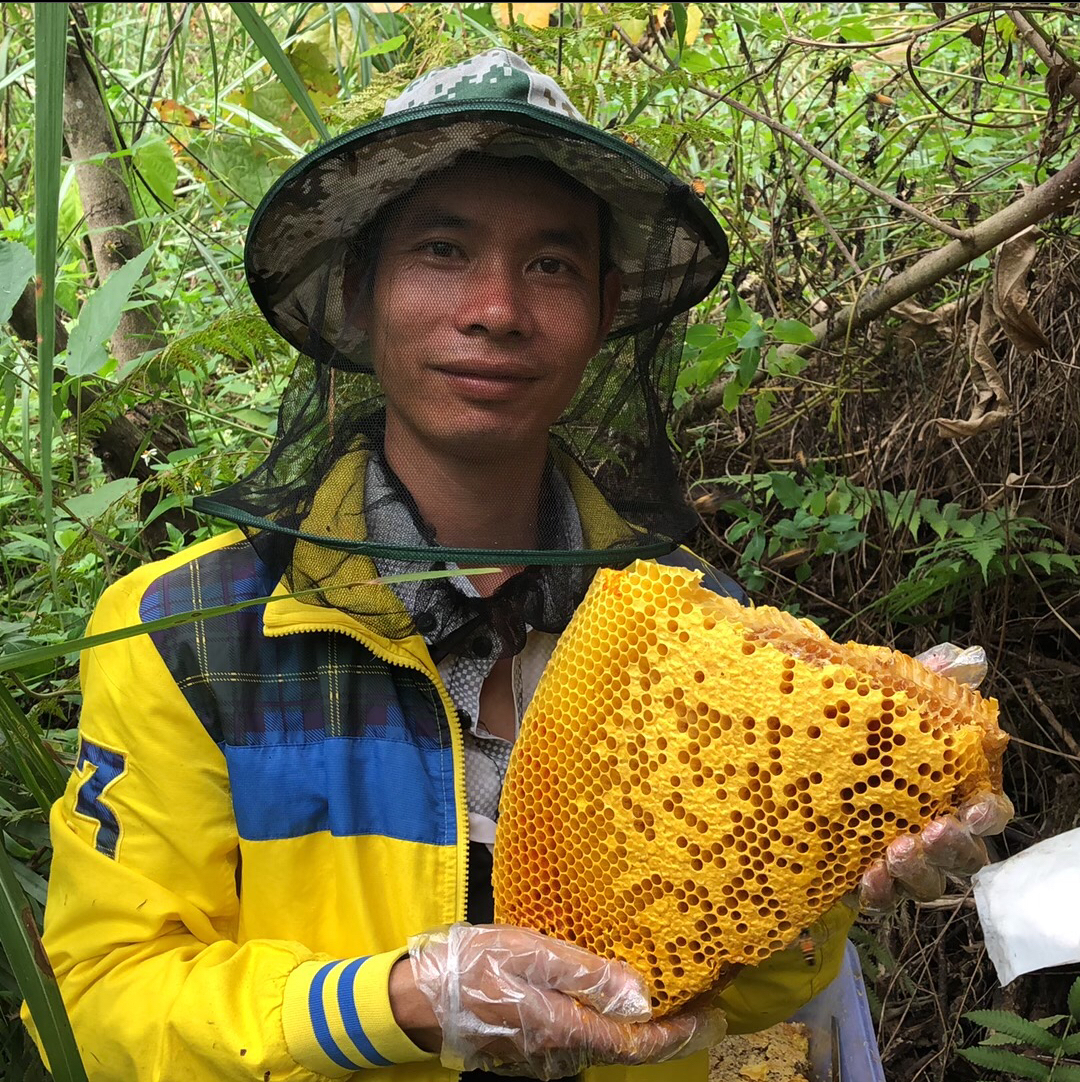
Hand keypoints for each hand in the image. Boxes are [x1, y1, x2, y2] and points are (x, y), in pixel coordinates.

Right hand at [394, 923, 724, 1078]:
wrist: (419, 998)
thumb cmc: (476, 964)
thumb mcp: (533, 953)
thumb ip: (587, 973)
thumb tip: (642, 993)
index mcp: (567, 1028)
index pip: (637, 1043)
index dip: (678, 1033)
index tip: (712, 1016)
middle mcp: (562, 1052)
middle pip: (626, 1049)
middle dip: (667, 1031)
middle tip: (702, 1006)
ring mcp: (544, 1053)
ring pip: (605, 1045)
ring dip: (640, 1027)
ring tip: (667, 997)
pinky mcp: (529, 1044)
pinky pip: (582, 1038)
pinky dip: (609, 1024)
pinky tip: (614, 1000)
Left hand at [858, 641, 1012, 909]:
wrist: (782, 756)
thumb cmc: (850, 726)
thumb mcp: (883, 693)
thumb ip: (926, 677)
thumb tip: (967, 656)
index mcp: (944, 790)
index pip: (989, 811)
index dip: (990, 813)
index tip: (973, 808)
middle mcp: (928, 829)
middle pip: (965, 856)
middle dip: (954, 847)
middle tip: (932, 830)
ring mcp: (897, 857)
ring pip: (929, 883)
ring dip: (918, 872)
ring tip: (894, 851)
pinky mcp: (860, 875)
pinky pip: (882, 897)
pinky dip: (880, 891)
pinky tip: (866, 876)